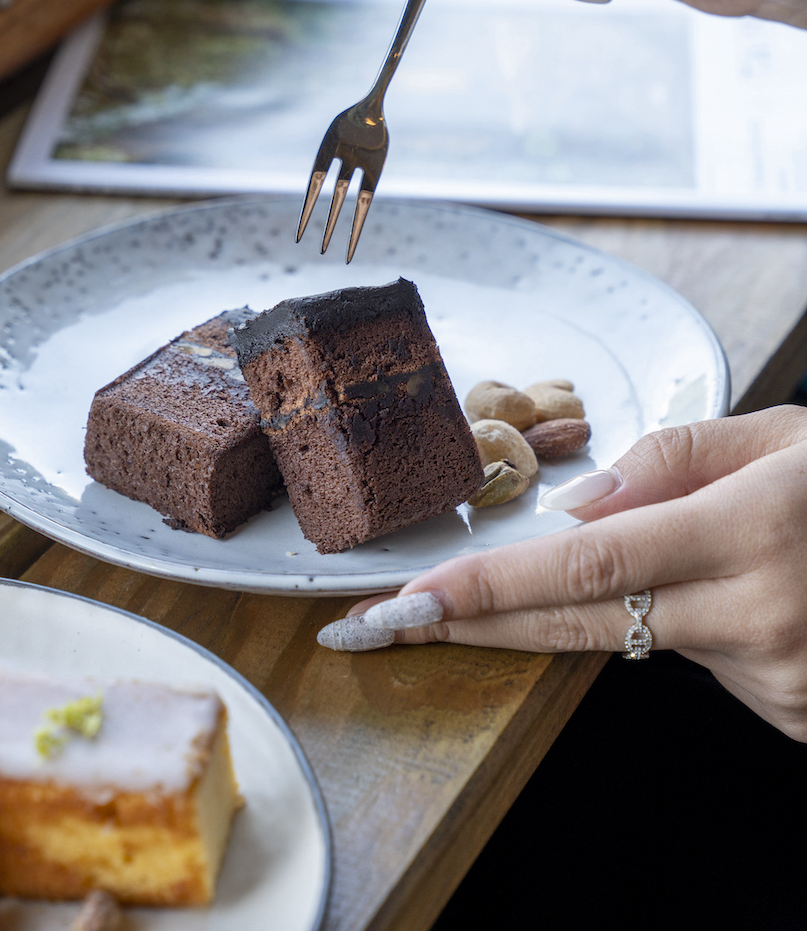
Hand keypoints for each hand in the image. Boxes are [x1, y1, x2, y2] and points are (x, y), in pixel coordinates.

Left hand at [319, 406, 806, 740]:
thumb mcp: (782, 438)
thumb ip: (673, 460)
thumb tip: (577, 506)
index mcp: (751, 531)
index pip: (584, 568)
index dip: (484, 588)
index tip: (406, 601)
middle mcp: (760, 615)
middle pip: (579, 626)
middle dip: (474, 626)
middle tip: (384, 626)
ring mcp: (778, 677)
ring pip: (644, 639)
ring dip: (628, 603)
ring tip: (718, 550)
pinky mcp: (791, 711)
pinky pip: (699, 663)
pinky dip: (693, 626)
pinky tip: (750, 591)